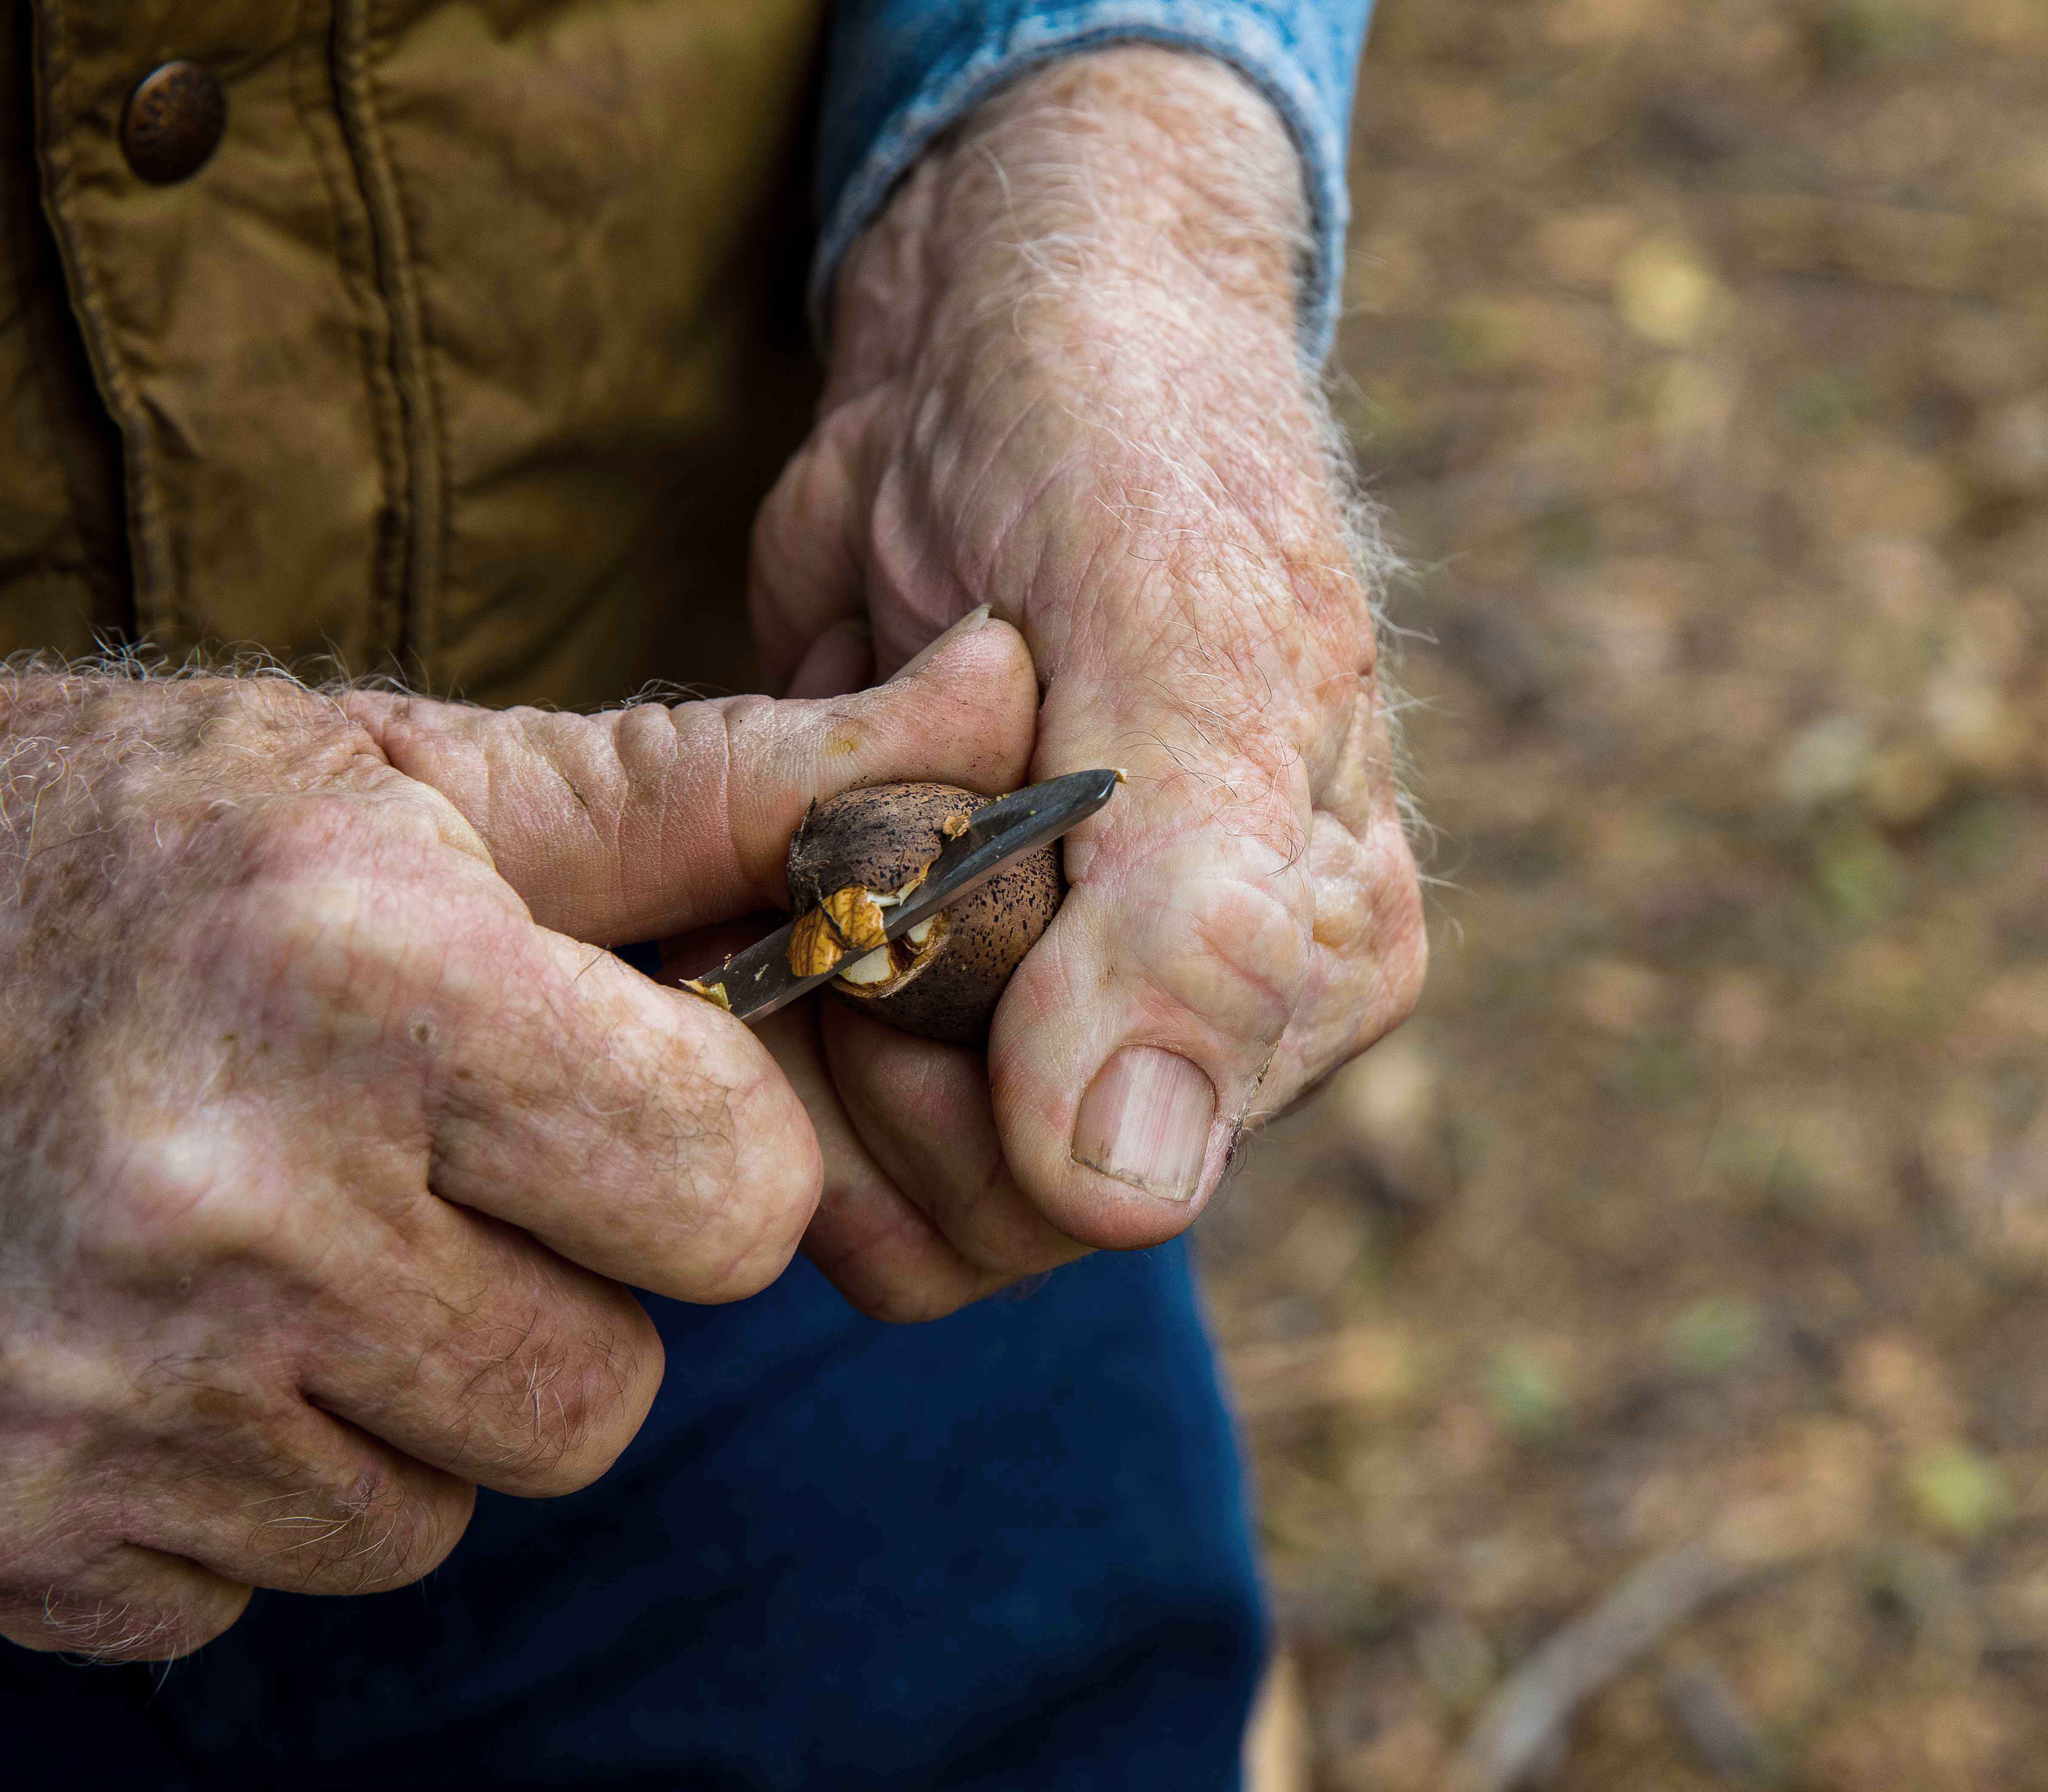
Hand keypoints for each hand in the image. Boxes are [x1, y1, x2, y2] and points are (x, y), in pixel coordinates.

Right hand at [0, 625, 1032, 1658]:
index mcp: (365, 983)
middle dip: (565, 1288)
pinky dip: (242, 1484)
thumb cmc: (113, 849)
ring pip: (453, 1502)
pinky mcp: (0, 1528)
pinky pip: (270, 1579)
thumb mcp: (409, 781)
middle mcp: (234, 1204)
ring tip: (270, 1237)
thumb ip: (724, 784)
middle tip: (418, 1165)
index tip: (600, 1087)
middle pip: (614, 1390)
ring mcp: (102, 1393)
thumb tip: (1005, 699)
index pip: (739, 1196)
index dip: (699, 1149)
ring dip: (406, 1396)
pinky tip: (153, 1336)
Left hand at [749, 47, 1426, 1320]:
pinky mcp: (913, 966)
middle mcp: (1193, 1025)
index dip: (965, 1057)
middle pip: (975, 1203)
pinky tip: (762, 834)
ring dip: (784, 993)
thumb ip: (1184, 922)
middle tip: (857, 815)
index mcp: (1309, 975)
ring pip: (858, 1165)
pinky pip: (790, 1080)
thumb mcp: (1183, 648)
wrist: (1000, 331)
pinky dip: (738, 964)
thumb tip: (1131, 1198)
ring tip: (811, 807)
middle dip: (866, 1018)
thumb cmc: (1131, 449)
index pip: (1105, 1182)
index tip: (935, 851)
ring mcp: (1044, 1005)